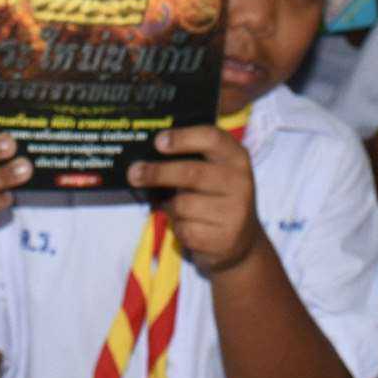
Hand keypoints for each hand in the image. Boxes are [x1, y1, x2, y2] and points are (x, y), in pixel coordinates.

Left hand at [128, 124, 261, 275]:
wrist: (243, 240)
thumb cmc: (217, 196)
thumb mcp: (215, 171)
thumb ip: (192, 159)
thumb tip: (148, 155)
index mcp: (236, 158)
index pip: (211, 138)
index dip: (183, 138)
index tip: (158, 142)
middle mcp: (240, 182)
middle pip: (192, 173)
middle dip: (158, 173)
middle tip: (134, 173)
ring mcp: (234, 212)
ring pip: (183, 205)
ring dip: (170, 207)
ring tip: (176, 207)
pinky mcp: (224, 238)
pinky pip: (184, 229)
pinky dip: (178, 227)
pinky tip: (189, 226)